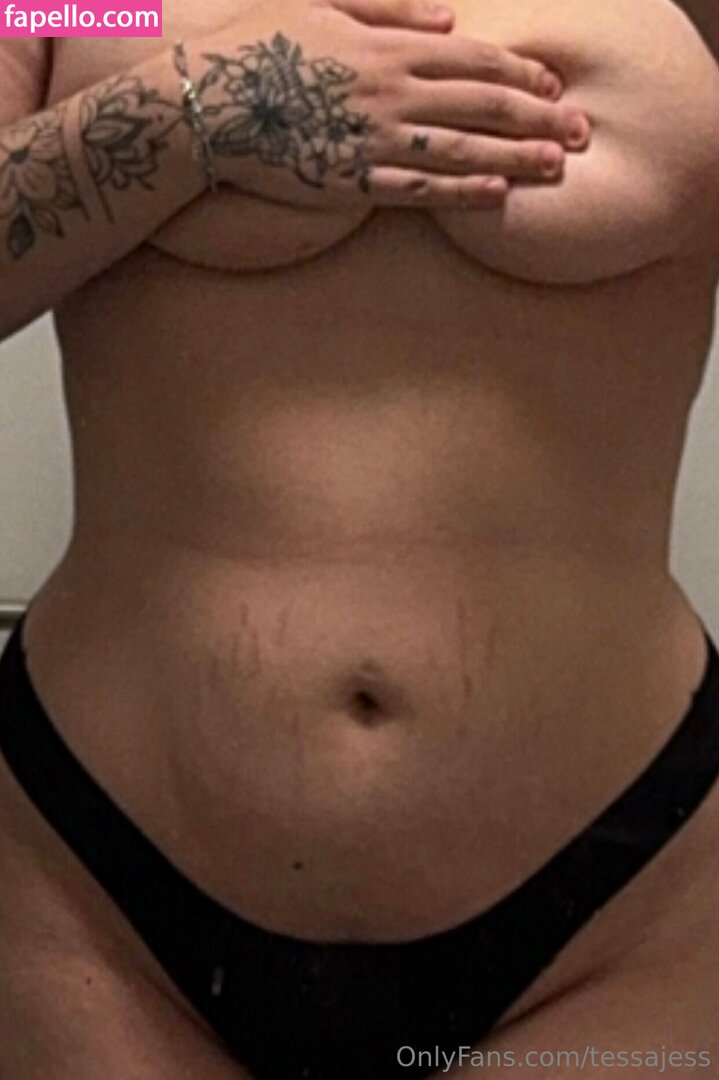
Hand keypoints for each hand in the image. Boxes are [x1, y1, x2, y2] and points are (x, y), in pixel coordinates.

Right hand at [188, 0, 590, 208]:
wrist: (203, 99)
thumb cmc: (256, 43)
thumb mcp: (320, 0)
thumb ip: (389, 7)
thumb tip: (450, 19)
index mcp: (387, 45)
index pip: (473, 60)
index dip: (520, 74)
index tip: (555, 85)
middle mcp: (392, 92)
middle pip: (482, 105)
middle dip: (539, 118)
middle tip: (582, 132)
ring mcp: (374, 140)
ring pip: (462, 150)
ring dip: (516, 158)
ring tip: (559, 167)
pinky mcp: (352, 181)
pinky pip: (418, 190)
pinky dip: (462, 193)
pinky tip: (498, 195)